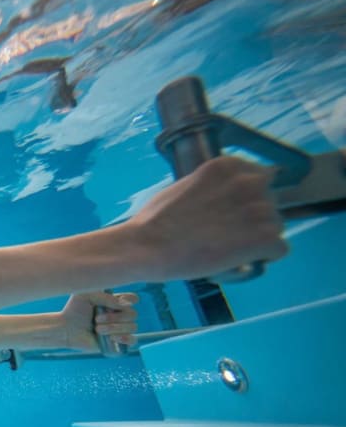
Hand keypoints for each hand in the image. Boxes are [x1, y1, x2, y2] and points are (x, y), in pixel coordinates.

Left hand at [60, 291, 137, 350]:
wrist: (66, 328)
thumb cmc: (74, 310)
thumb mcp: (86, 295)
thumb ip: (105, 297)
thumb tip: (126, 305)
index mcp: (115, 301)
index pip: (133, 299)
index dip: (129, 300)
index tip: (117, 303)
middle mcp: (120, 314)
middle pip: (133, 314)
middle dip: (115, 317)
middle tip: (96, 319)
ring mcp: (120, 328)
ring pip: (132, 327)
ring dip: (114, 328)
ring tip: (97, 329)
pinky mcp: (118, 342)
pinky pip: (132, 340)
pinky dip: (125, 338)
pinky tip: (112, 337)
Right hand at [130, 157, 286, 281]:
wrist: (147, 246)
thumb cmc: (157, 220)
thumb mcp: (186, 186)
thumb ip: (214, 186)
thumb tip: (226, 198)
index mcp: (230, 166)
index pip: (260, 178)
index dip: (247, 199)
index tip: (231, 213)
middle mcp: (250, 181)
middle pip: (270, 202)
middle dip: (253, 219)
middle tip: (226, 234)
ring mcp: (261, 209)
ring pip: (276, 226)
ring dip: (258, 239)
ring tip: (229, 248)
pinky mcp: (266, 238)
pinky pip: (279, 249)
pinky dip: (262, 258)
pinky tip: (240, 260)